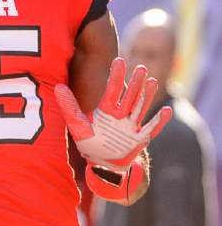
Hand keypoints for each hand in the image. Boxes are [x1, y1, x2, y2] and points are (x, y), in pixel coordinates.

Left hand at [54, 57, 171, 171]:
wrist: (101, 164)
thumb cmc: (90, 143)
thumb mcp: (77, 125)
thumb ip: (69, 106)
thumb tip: (58, 87)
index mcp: (107, 110)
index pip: (112, 89)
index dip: (116, 75)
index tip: (119, 60)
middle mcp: (121, 115)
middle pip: (130, 96)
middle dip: (135, 83)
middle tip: (141, 67)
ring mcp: (132, 126)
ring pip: (141, 108)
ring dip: (147, 96)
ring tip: (153, 81)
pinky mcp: (139, 139)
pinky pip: (151, 128)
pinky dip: (159, 121)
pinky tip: (167, 111)